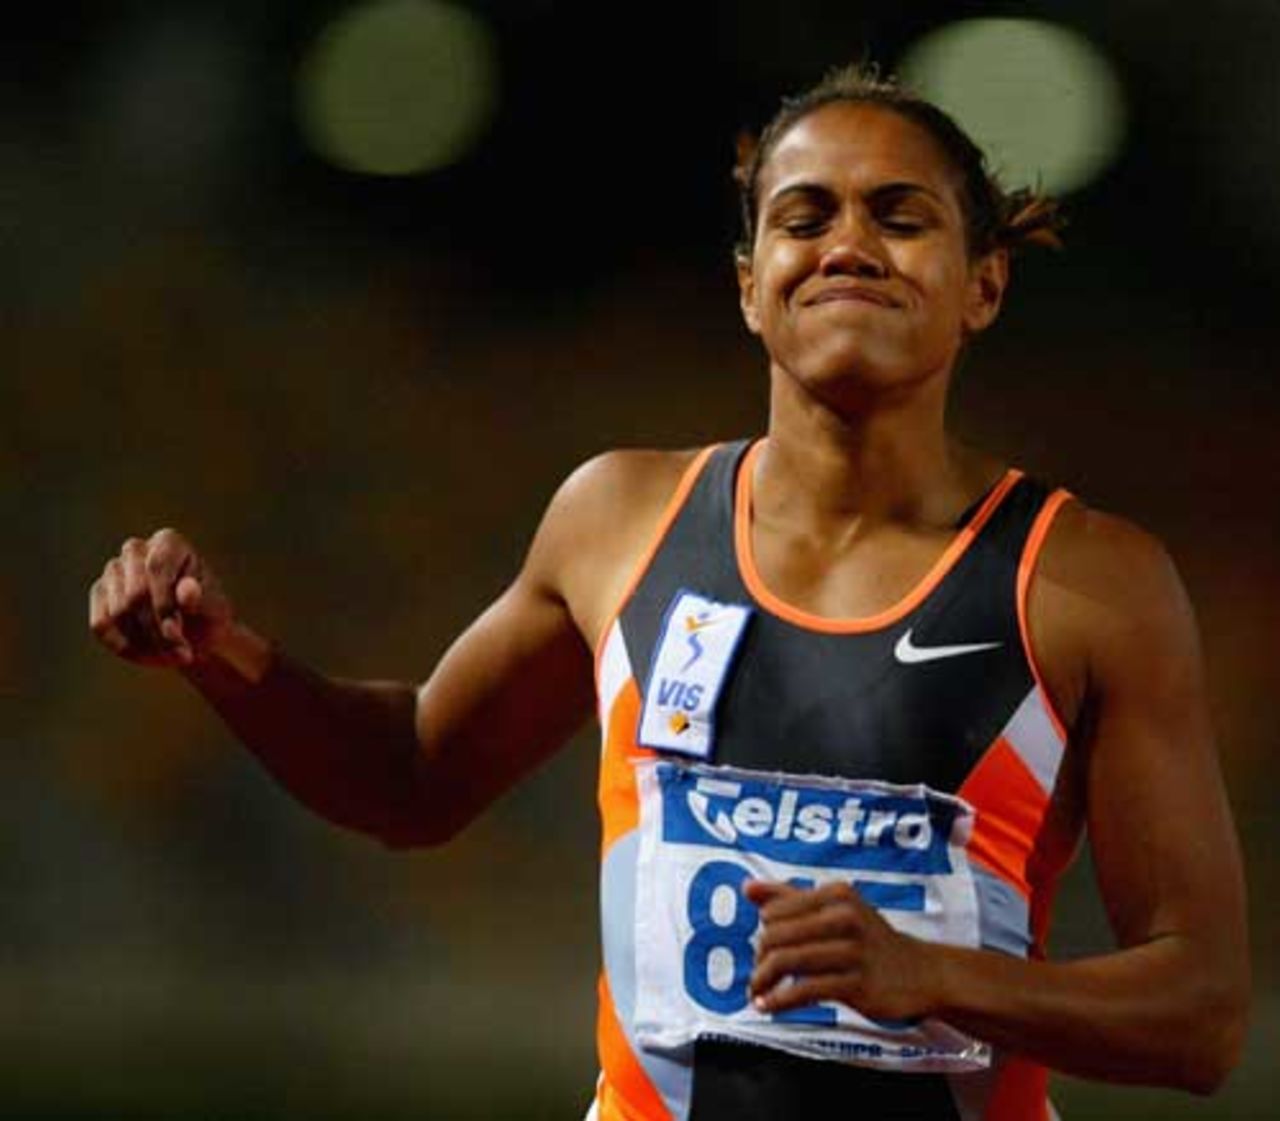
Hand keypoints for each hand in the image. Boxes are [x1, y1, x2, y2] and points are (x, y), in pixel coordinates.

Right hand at [89, 528, 234, 667]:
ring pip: (118, 613)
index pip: (156, 568)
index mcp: (169, 542)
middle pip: (135, 594)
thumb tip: (187, 590)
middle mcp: (136, 550)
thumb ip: (202, 600)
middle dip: (158, 630)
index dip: (164, 604)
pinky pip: (101, 625)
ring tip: (173, 654)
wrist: (196, 632)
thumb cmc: (208, 614)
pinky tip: (150, 655)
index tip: (178, 632)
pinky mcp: (99, 593)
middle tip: (182, 652)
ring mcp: (113, 570)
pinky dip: (125, 647)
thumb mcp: (214, 609)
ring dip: (146, 643)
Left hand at [745, 879, 939, 1022]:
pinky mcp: (857, 984)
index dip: (762, 932)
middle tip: (759, 974)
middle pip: (776, 935)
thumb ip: (790, 897)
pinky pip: (804, 991)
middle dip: (760, 958)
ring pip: (787, 961)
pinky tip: (768, 1006)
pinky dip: (779, 1000)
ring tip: (757, 992)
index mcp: (836, 895)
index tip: (763, 951)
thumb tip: (747, 888)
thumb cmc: (870, 940)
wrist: (921, 973)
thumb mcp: (837, 908)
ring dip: (763, 980)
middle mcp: (845, 917)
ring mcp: (852, 950)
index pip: (774, 910)